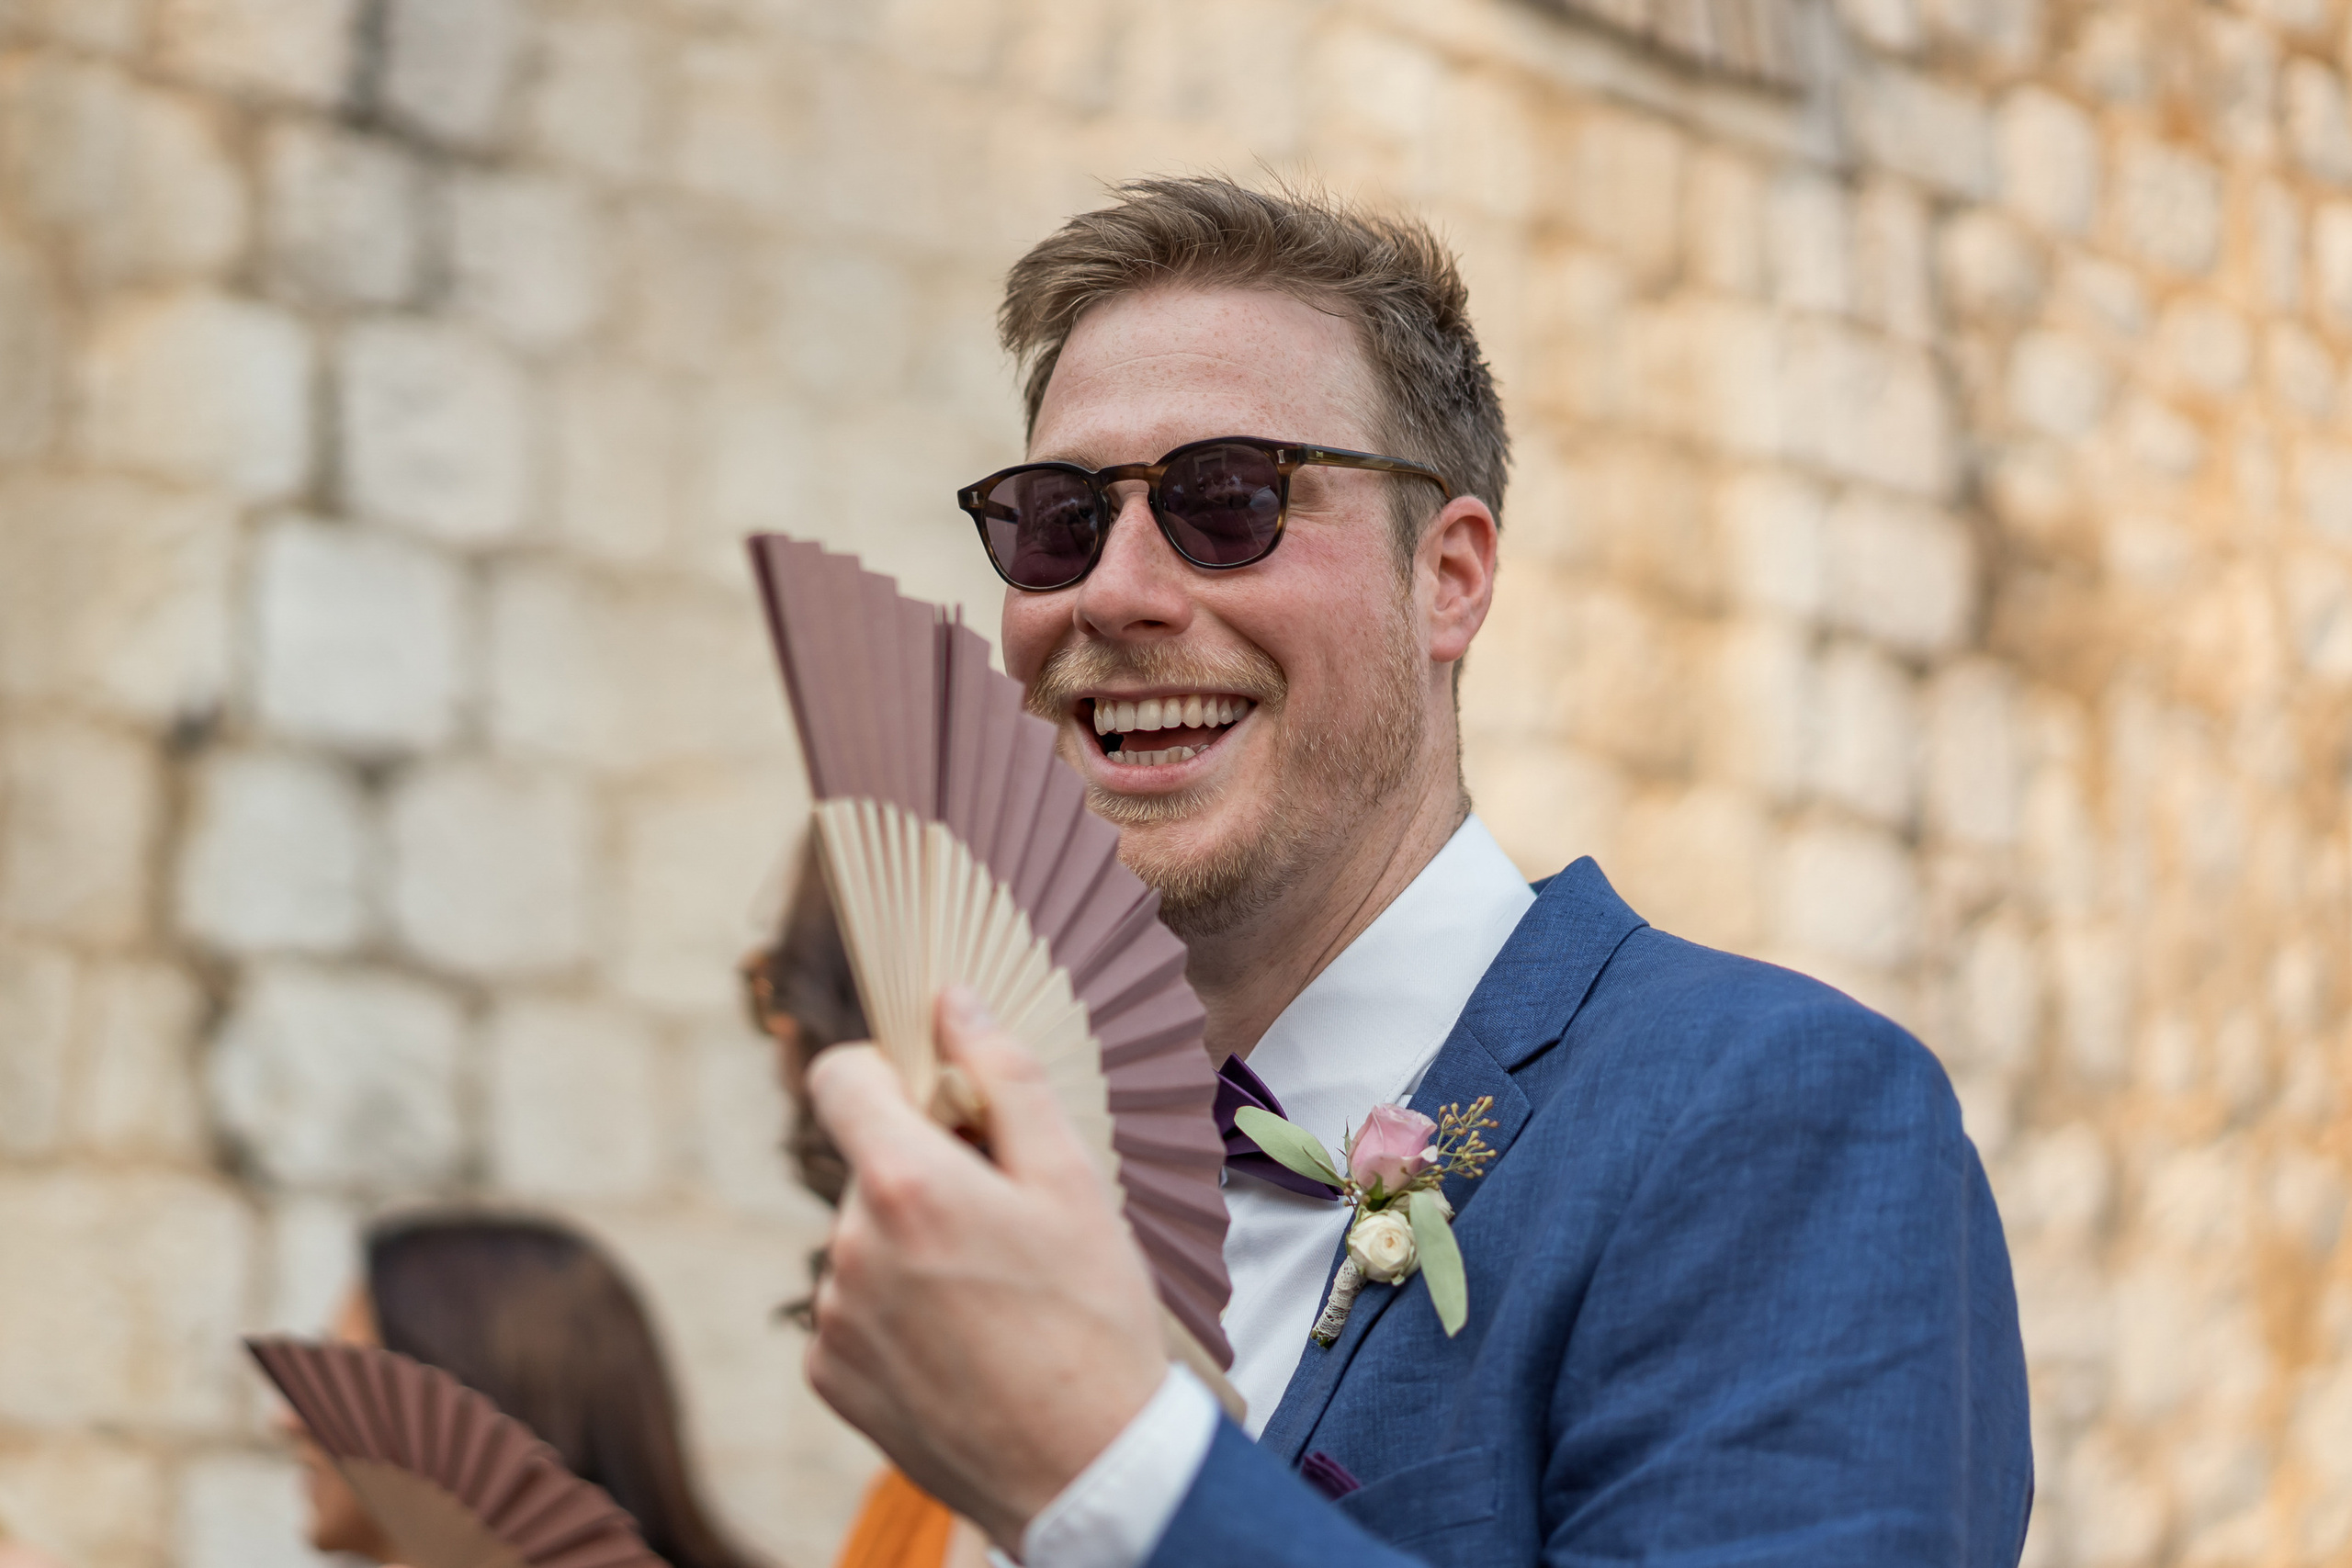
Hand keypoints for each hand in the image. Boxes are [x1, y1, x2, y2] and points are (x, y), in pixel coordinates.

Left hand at [804, 987, 1169, 1550]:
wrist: (1086, 1475)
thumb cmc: (1093, 1323)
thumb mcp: (1072, 1182)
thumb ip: (1004, 1077)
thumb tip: (953, 1002)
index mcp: (904, 1184)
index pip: (838, 1076)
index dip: (888, 1073)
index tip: (940, 1104)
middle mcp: (847, 1247)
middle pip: (867, 1163)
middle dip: (924, 1171)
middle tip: (1006, 1224)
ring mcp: (832, 1317)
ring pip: (864, 1237)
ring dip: (913, 1245)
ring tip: (994, 1297)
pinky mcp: (828, 1376)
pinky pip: (854, 1308)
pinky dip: (898, 1311)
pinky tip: (964, 1344)